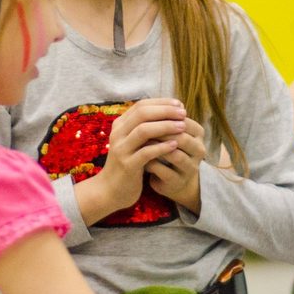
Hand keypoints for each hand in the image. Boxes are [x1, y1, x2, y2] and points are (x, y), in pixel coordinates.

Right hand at [90, 99, 186, 219]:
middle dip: (165, 111)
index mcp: (120, 125)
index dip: (162, 103)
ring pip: (143, 130)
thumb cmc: (128, 163)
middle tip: (183, 113)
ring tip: (182, 126)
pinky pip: (146, 152)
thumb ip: (146, 127)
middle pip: (142, 114)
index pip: (141, 105)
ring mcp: (121, 149)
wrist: (110, 190)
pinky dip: (162, 147)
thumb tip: (171, 110)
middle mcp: (118, 134)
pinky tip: (175, 145)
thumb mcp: (134, 142)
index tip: (179, 104)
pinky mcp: (127, 165)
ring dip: (166, 126)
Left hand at [146, 115, 205, 210]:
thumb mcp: (168, 132)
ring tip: (140, 142)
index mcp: (198, 134)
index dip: (164, 117)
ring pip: (175, 155)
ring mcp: (190, 167)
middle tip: (141, 127)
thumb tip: (147, 102)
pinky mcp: (178, 181)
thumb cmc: (167, 148)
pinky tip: (141, 159)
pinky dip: (152, 164)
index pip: (183, 121)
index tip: (146, 114)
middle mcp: (199, 150)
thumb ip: (163, 118)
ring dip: (156, 147)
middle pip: (181, 137)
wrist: (169, 178)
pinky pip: (164, 171)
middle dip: (160, 131)